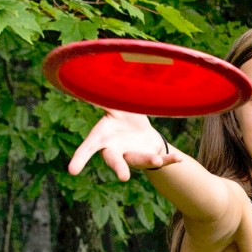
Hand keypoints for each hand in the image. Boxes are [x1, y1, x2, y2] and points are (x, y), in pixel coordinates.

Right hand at [67, 109, 183, 181]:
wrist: (139, 133)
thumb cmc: (120, 118)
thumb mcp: (110, 107)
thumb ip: (102, 98)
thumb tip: (85, 75)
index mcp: (103, 140)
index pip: (88, 148)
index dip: (80, 159)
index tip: (71, 170)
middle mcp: (117, 151)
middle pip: (115, 160)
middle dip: (119, 167)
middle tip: (123, 177)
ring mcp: (134, 156)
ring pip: (140, 159)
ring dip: (148, 160)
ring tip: (157, 160)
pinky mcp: (151, 156)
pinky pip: (162, 159)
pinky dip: (171, 160)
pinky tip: (180, 159)